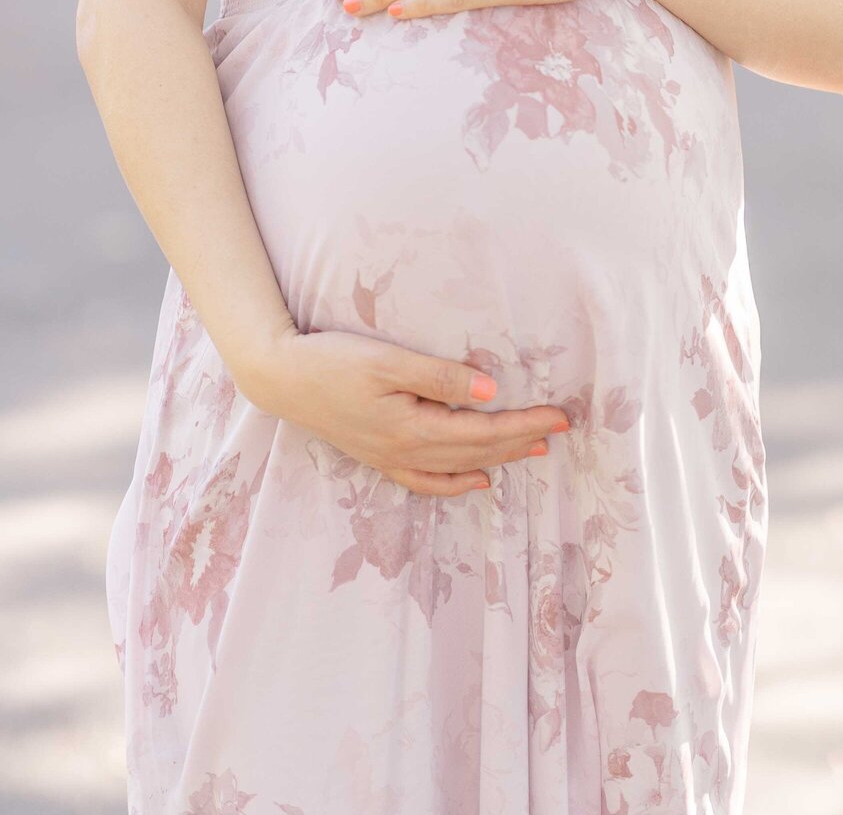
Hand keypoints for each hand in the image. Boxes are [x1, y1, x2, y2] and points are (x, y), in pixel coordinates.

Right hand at [239, 326, 570, 494]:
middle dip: (521, 440)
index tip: (560, 416)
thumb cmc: (333, 361)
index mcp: (411, 427)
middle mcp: (405, 452)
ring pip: (458, 467)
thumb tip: (491, 390)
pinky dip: (457, 483)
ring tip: (534, 450)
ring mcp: (391, 459)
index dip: (524, 424)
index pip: (483, 431)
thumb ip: (439, 376)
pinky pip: (428, 480)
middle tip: (560, 429)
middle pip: (476, 452)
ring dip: (498, 459)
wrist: (282, 379)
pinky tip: (477, 480)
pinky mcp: (379, 456)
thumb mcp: (387, 360)